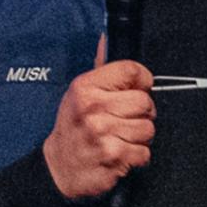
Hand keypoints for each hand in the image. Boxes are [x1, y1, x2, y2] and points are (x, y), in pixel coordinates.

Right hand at [42, 34, 155, 199]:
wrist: (58, 166)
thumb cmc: (72, 128)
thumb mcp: (79, 93)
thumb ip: (100, 70)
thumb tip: (106, 40)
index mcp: (86, 87)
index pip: (130, 70)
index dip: (142, 79)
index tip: (140, 87)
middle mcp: (93, 108)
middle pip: (144, 101)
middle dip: (142, 112)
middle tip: (126, 118)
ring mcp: (103, 133)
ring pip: (148, 128)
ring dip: (140, 136)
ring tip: (121, 136)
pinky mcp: (113, 156)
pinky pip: (144, 152)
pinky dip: (137, 156)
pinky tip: (120, 151)